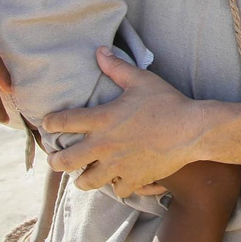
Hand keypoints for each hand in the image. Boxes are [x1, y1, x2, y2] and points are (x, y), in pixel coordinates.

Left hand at [45, 47, 204, 197]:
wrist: (192, 130)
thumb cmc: (167, 102)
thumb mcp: (141, 80)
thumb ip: (116, 67)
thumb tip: (99, 51)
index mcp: (102, 119)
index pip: (64, 122)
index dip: (50, 122)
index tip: (48, 123)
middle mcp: (104, 145)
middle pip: (66, 161)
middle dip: (56, 161)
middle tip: (55, 159)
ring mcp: (118, 166)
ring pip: (86, 182)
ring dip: (81, 179)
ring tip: (81, 176)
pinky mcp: (134, 179)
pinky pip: (116, 190)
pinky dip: (116, 187)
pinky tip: (117, 182)